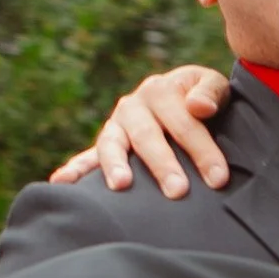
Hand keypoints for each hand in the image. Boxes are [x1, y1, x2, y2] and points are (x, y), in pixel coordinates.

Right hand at [49, 66, 233, 195]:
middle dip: (163, 163)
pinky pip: (87, 157)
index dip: (202, 150)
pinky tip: (60, 183)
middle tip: (178, 191)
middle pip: (147, 136)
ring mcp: (116, 125)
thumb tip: (198, 107)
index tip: (218, 178)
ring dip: (115, 164)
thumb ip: (210, 92)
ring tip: (121, 185)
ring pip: (112, 144)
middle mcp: (133, 105)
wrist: (186, 100)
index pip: (183, 122)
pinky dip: (73, 169)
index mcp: (160, 89)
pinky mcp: (107, 144)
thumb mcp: (215, 86)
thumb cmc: (204, 99)